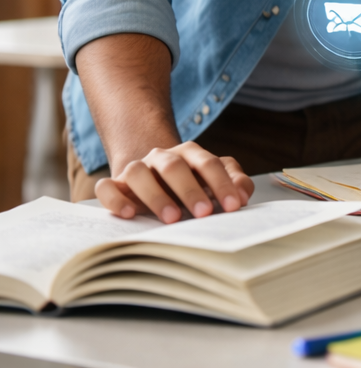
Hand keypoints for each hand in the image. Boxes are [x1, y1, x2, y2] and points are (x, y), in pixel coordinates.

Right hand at [96, 141, 253, 221]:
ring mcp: (136, 169)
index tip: (233, 205)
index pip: (208, 163)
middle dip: (191, 190)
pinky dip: (115, 199)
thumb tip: (243, 194)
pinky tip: (129, 214)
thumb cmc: (191, 184)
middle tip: (204, 213)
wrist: (154, 179)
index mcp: (190, 153)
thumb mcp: (214, 181)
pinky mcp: (115, 184)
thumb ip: (234, 182)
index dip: (222, 184)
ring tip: (172, 218)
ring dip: (156, 195)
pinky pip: (107, 187)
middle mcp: (161, 157)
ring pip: (138, 173)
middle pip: (174, 166)